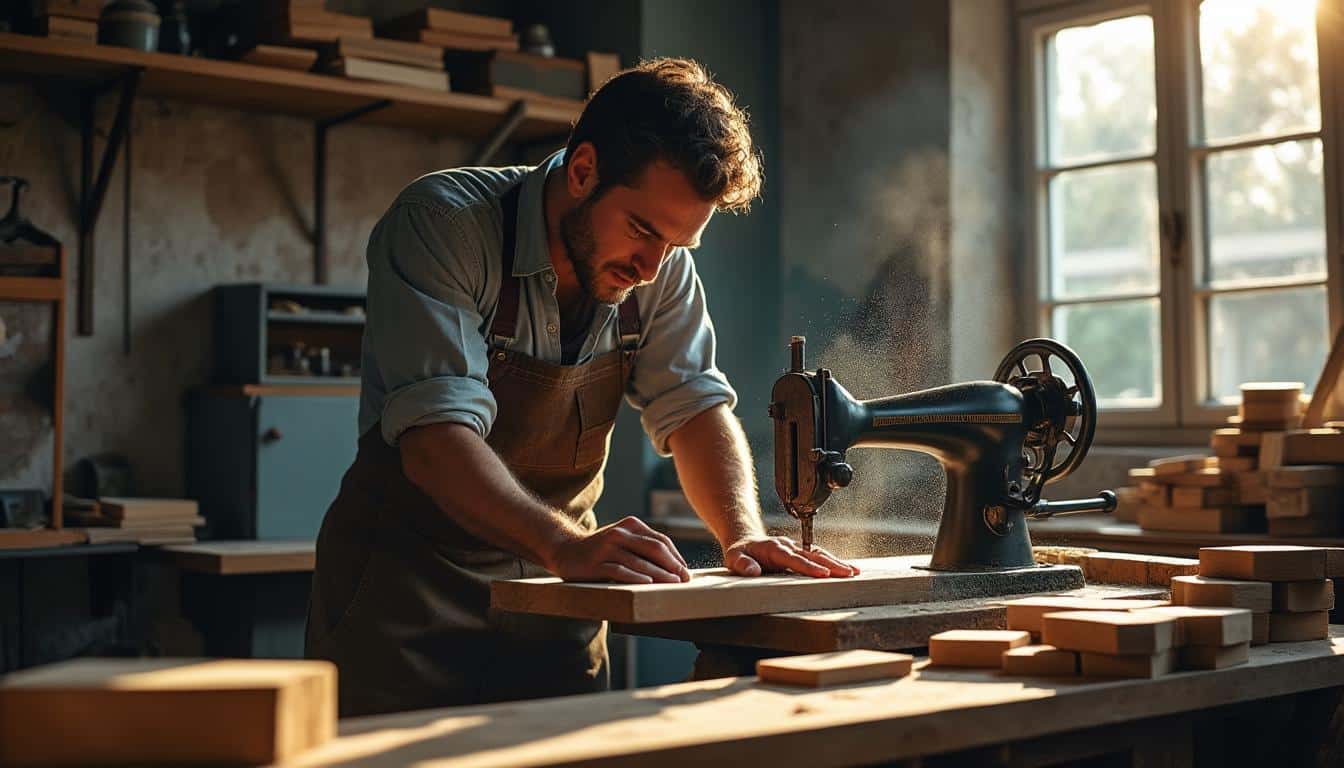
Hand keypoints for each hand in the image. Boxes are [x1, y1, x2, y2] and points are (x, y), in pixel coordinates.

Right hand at [547, 516, 691, 583]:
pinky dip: (635, 577)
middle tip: (684, 580)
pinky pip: (620, 570)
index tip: (686, 573)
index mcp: (631, 525)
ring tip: (673, 584)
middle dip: (673, 566)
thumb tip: (675, 567)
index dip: (677, 557)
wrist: (566, 550)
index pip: (661, 541)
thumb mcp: (623, 541)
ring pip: (639, 561)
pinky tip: (648, 583)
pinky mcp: (596, 563)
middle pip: (654, 549)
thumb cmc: (602, 550)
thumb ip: (644, 547)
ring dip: (659, 574)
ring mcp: (607, 547)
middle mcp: (620, 533)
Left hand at [723, 536, 859, 577]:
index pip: (794, 559)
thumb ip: (743, 565)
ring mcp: (795, 548)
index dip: (810, 567)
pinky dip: (833, 561)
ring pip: (819, 554)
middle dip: (832, 564)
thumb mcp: (734, 558)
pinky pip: (818, 555)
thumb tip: (753, 571)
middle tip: (849, 573)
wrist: (745, 542)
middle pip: (813, 554)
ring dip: (837, 562)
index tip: (824, 574)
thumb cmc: (741, 553)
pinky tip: (846, 569)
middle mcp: (788, 546)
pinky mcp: (800, 552)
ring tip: (854, 572)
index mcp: (774, 549)